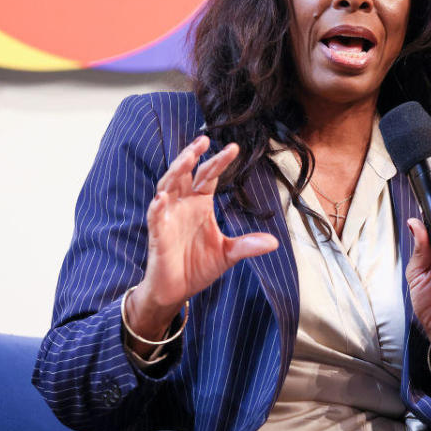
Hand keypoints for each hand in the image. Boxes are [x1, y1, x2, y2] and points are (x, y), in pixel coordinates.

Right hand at [126, 136, 278, 351]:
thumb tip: (274, 242)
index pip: (209, 176)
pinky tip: (162, 198)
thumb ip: (248, 245)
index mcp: (200, 204)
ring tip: (187, 157)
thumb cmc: (198, 267)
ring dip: (176, 171)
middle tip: (204, 140)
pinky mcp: (158, 234)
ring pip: (168, 186)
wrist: (177, 290)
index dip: (219, 161)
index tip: (234, 148)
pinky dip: (157, 206)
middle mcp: (183, 205)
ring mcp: (168, 217)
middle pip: (186, 173)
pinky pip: (155, 216)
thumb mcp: (229, 254)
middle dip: (193, 156)